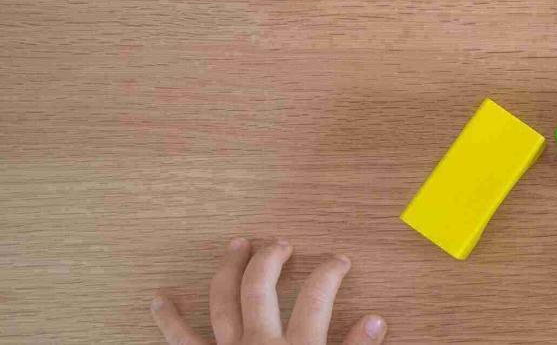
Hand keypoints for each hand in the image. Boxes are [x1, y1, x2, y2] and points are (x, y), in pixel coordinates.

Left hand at [151, 238, 386, 344]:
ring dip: (228, 269)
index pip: (317, 296)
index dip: (330, 272)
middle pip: (261, 287)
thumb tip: (375, 321)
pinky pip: (181, 340)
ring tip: (235, 246)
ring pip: (223, 301)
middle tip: (281, 244)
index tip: (339, 261)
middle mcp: (258, 344)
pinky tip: (159, 301)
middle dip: (271, 258)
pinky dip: (168, 320)